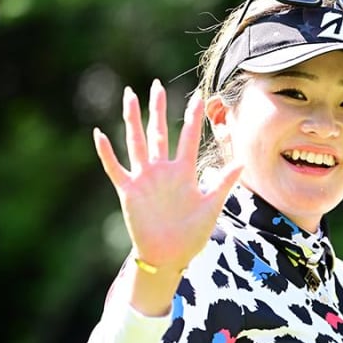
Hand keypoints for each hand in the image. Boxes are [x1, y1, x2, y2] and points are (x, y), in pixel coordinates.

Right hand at [93, 80, 240, 311]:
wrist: (168, 257)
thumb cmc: (191, 234)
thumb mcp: (212, 207)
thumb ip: (223, 183)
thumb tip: (242, 162)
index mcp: (184, 172)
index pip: (189, 138)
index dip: (193, 118)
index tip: (197, 96)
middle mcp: (163, 170)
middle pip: (160, 133)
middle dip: (158, 109)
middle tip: (155, 85)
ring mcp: (145, 179)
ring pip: (137, 142)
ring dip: (132, 120)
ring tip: (129, 96)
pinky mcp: (129, 191)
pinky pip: (115, 169)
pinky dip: (107, 153)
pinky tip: (99, 134)